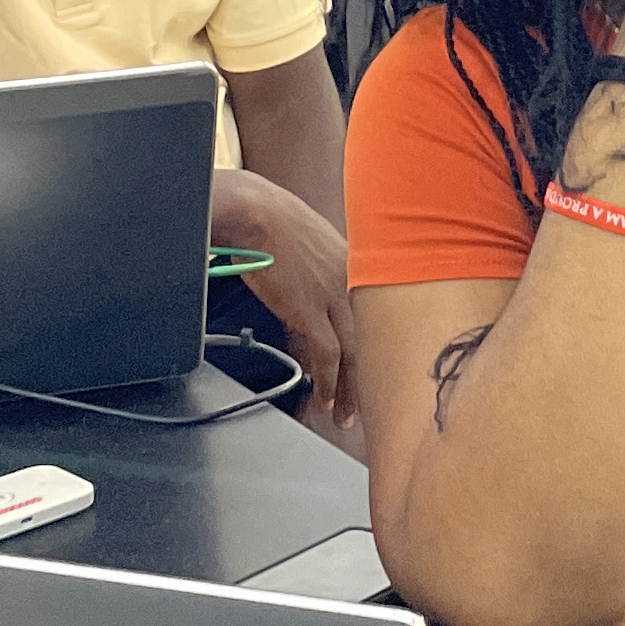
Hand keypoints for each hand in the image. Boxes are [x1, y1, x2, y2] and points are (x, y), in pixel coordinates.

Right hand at [211, 172, 355, 430]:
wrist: (253, 210)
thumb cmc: (270, 214)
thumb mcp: (307, 235)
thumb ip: (317, 259)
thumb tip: (307, 277)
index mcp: (353, 261)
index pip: (371, 310)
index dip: (371, 340)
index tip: (368, 362)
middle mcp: (352, 280)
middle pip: (369, 336)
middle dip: (366, 374)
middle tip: (366, 402)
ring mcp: (334, 297)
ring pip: (353, 353)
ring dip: (347, 388)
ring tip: (343, 415)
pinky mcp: (311, 311)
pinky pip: (327, 356)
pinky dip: (326, 382)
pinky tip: (322, 399)